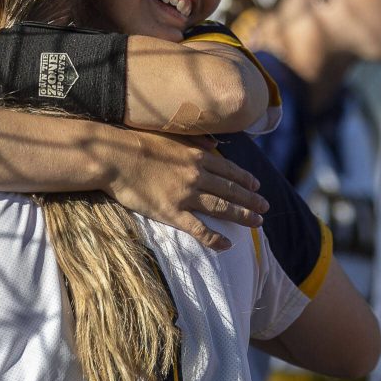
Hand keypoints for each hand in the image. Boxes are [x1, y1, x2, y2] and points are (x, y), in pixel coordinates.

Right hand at [103, 130, 268, 250]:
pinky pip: (198, 229)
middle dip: (251, 200)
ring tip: (257, 223)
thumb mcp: (171, 135)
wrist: (115, 157)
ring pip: (221, 208)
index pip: (229, 170)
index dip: (246, 180)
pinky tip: (227, 245)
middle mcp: (197, 175)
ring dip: (242, 216)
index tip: (257, 187)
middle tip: (265, 208)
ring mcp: (185, 195)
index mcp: (197, 156)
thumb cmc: (138, 143)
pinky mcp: (171, 213)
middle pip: (231, 190)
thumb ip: (194, 141)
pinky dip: (214, 238)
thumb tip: (213, 145)